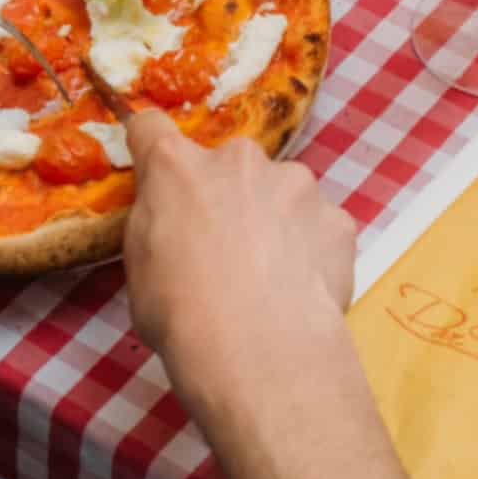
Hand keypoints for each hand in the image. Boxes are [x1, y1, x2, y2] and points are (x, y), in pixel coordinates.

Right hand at [124, 112, 355, 358]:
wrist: (259, 350)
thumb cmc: (180, 315)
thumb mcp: (140, 269)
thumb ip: (158, 225)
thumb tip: (173, 223)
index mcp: (177, 168)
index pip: (151, 128)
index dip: (152, 146)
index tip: (156, 168)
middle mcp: (238, 160)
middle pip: (229, 164)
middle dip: (227, 194)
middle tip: (225, 248)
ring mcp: (296, 184)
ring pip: (282, 192)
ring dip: (274, 219)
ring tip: (271, 277)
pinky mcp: (337, 219)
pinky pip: (320, 227)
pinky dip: (312, 249)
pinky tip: (302, 290)